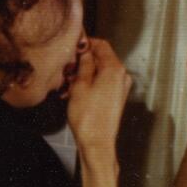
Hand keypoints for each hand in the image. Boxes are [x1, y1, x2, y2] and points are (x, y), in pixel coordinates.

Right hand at [67, 38, 132, 156]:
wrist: (97, 143)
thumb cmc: (88, 117)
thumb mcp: (80, 86)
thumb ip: (84, 64)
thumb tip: (84, 50)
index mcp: (114, 69)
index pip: (102, 45)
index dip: (86, 43)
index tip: (72, 46)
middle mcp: (121, 76)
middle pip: (101, 59)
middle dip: (82, 62)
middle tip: (66, 70)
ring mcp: (120, 87)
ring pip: (99, 72)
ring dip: (83, 75)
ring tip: (66, 86)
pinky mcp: (116, 98)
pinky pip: (102, 84)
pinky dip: (89, 84)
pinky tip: (74, 94)